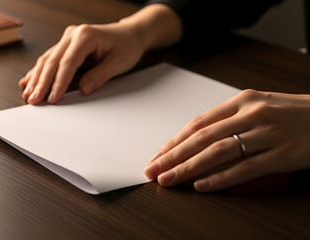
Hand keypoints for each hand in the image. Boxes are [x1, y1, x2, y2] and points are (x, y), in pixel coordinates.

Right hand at [19, 22, 145, 104]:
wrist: (130, 34)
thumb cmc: (127, 46)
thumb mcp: (119, 62)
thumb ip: (100, 76)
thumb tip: (83, 90)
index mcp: (85, 35)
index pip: (68, 63)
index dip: (59, 82)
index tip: (53, 99)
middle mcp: (73, 34)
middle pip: (52, 61)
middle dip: (42, 83)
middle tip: (34, 100)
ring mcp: (67, 39)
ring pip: (47, 60)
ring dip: (37, 79)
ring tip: (29, 95)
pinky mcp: (66, 45)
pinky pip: (49, 59)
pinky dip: (38, 72)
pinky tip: (28, 81)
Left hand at [144, 89, 309, 191]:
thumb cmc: (291, 113)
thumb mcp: (258, 108)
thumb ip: (228, 120)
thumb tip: (194, 139)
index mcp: (242, 101)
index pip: (198, 123)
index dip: (174, 141)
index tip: (157, 154)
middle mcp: (252, 114)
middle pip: (202, 137)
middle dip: (173, 156)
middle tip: (153, 169)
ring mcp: (268, 134)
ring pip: (219, 152)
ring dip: (189, 168)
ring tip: (169, 180)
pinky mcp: (283, 154)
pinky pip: (246, 168)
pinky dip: (221, 178)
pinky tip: (203, 186)